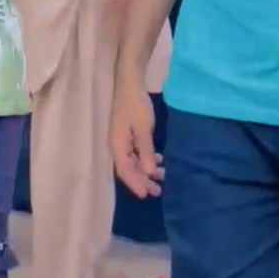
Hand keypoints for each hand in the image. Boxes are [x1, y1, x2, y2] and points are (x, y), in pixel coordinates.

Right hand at [110, 74, 163, 199]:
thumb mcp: (143, 128)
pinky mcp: (126, 132)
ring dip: (146, 169)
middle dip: (143, 180)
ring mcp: (121, 138)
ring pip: (132, 161)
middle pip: (128, 168)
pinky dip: (145, 158)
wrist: (130, 81)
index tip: (147, 195)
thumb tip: (148, 172)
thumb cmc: (136, 104)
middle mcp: (116, 145)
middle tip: (158, 191)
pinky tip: (158, 159)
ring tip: (162, 176)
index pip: (124, 171)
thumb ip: (145, 151)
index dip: (135, 184)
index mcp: (117, 145)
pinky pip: (135, 151)